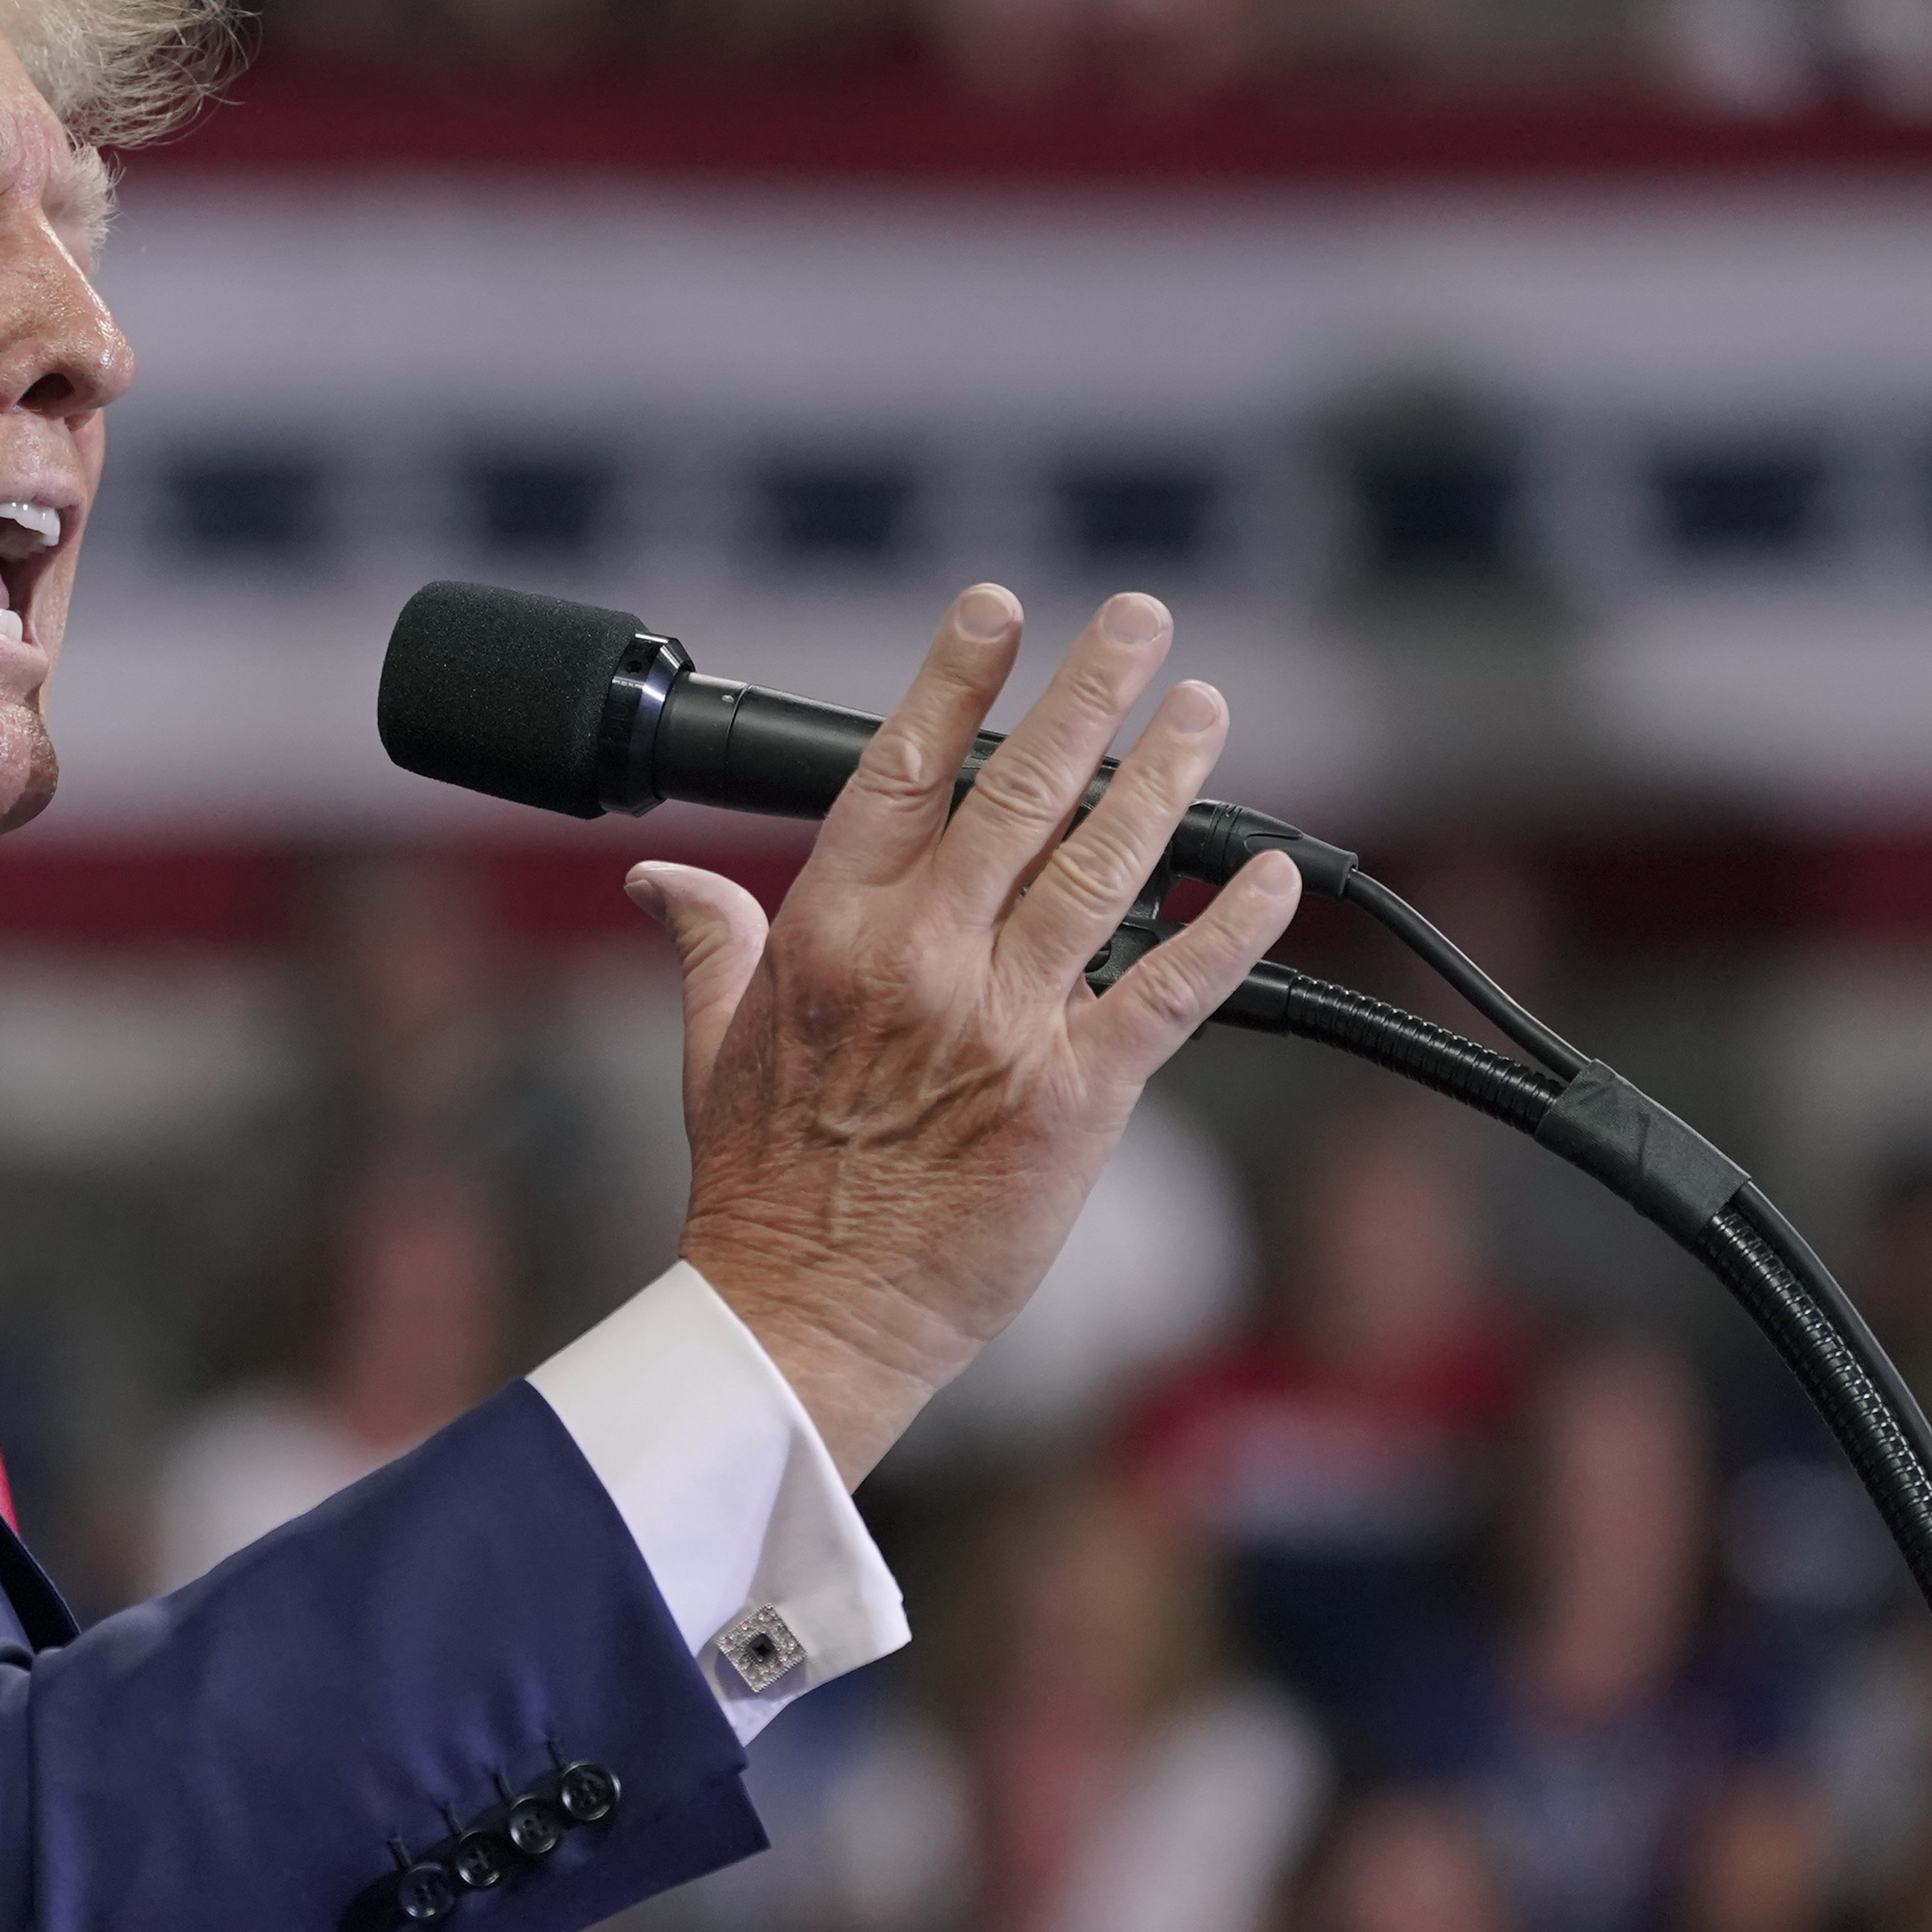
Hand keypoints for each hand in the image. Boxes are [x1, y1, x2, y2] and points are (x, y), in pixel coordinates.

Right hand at [628, 586, 1299, 1480]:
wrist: (806, 1320)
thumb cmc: (762, 1194)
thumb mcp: (713, 1050)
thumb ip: (711, 943)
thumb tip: (664, 878)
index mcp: (829, 935)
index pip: (902, 772)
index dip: (957, 682)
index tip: (1000, 611)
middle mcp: (920, 961)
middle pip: (1018, 794)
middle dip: (1089, 695)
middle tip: (1141, 621)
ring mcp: (1001, 1026)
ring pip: (1100, 869)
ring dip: (1163, 779)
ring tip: (1204, 707)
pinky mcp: (1071, 1099)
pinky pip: (1168, 993)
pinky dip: (1227, 927)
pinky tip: (1267, 871)